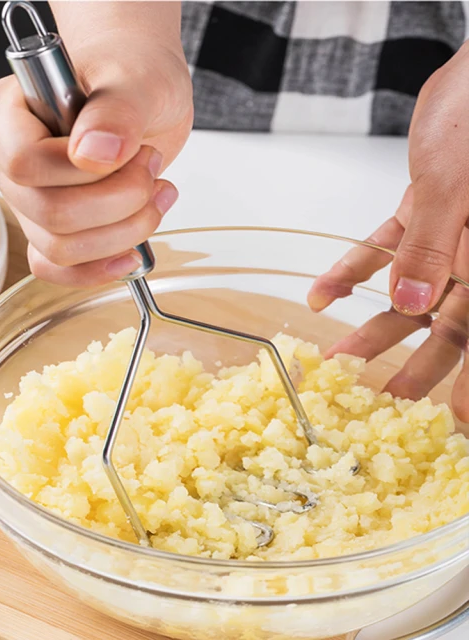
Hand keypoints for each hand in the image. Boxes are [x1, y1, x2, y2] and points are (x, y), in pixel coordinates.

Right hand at [0, 6, 191, 286]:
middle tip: (151, 167)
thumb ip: (115, 111)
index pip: (25, 164)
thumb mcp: (135, 78)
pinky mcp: (50, 228)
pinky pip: (59, 268)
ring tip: (156, 193)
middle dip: (118, 202)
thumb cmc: (129, 70)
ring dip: (123, 232)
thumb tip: (92, 153)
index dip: (83, 173)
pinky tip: (134, 252)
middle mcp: (5, 161)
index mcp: (4, 114)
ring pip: (60, 248)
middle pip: (48, 213)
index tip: (130, 152)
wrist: (141, 89)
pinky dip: (100, 268)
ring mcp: (26, 200)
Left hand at [308, 42, 468, 420]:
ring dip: (373, 327)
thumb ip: (433, 248)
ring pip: (411, 296)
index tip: (457, 426)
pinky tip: (321, 297)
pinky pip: (384, 252)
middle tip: (381, 402)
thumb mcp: (455, 185)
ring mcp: (449, 238)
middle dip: (416, 368)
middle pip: (451, 328)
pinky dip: (352, 272)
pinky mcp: (421, 214)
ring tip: (338, 360)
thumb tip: (413, 306)